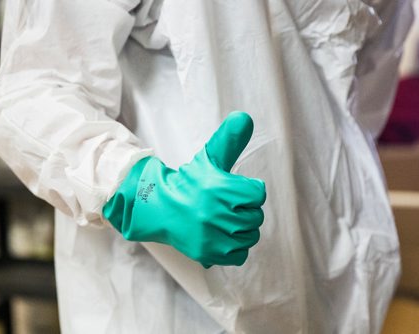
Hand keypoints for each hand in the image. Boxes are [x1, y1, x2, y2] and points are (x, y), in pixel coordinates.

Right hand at [103, 112, 265, 267]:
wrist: (160, 208)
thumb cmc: (188, 182)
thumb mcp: (208, 157)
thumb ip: (229, 139)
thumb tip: (245, 117)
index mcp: (218, 187)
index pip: (257, 193)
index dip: (248, 190)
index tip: (233, 190)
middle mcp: (215, 213)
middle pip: (256, 216)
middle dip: (244, 209)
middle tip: (226, 205)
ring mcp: (212, 236)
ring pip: (250, 235)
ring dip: (242, 228)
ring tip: (224, 220)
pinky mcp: (208, 253)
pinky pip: (240, 254)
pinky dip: (235, 246)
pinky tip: (221, 235)